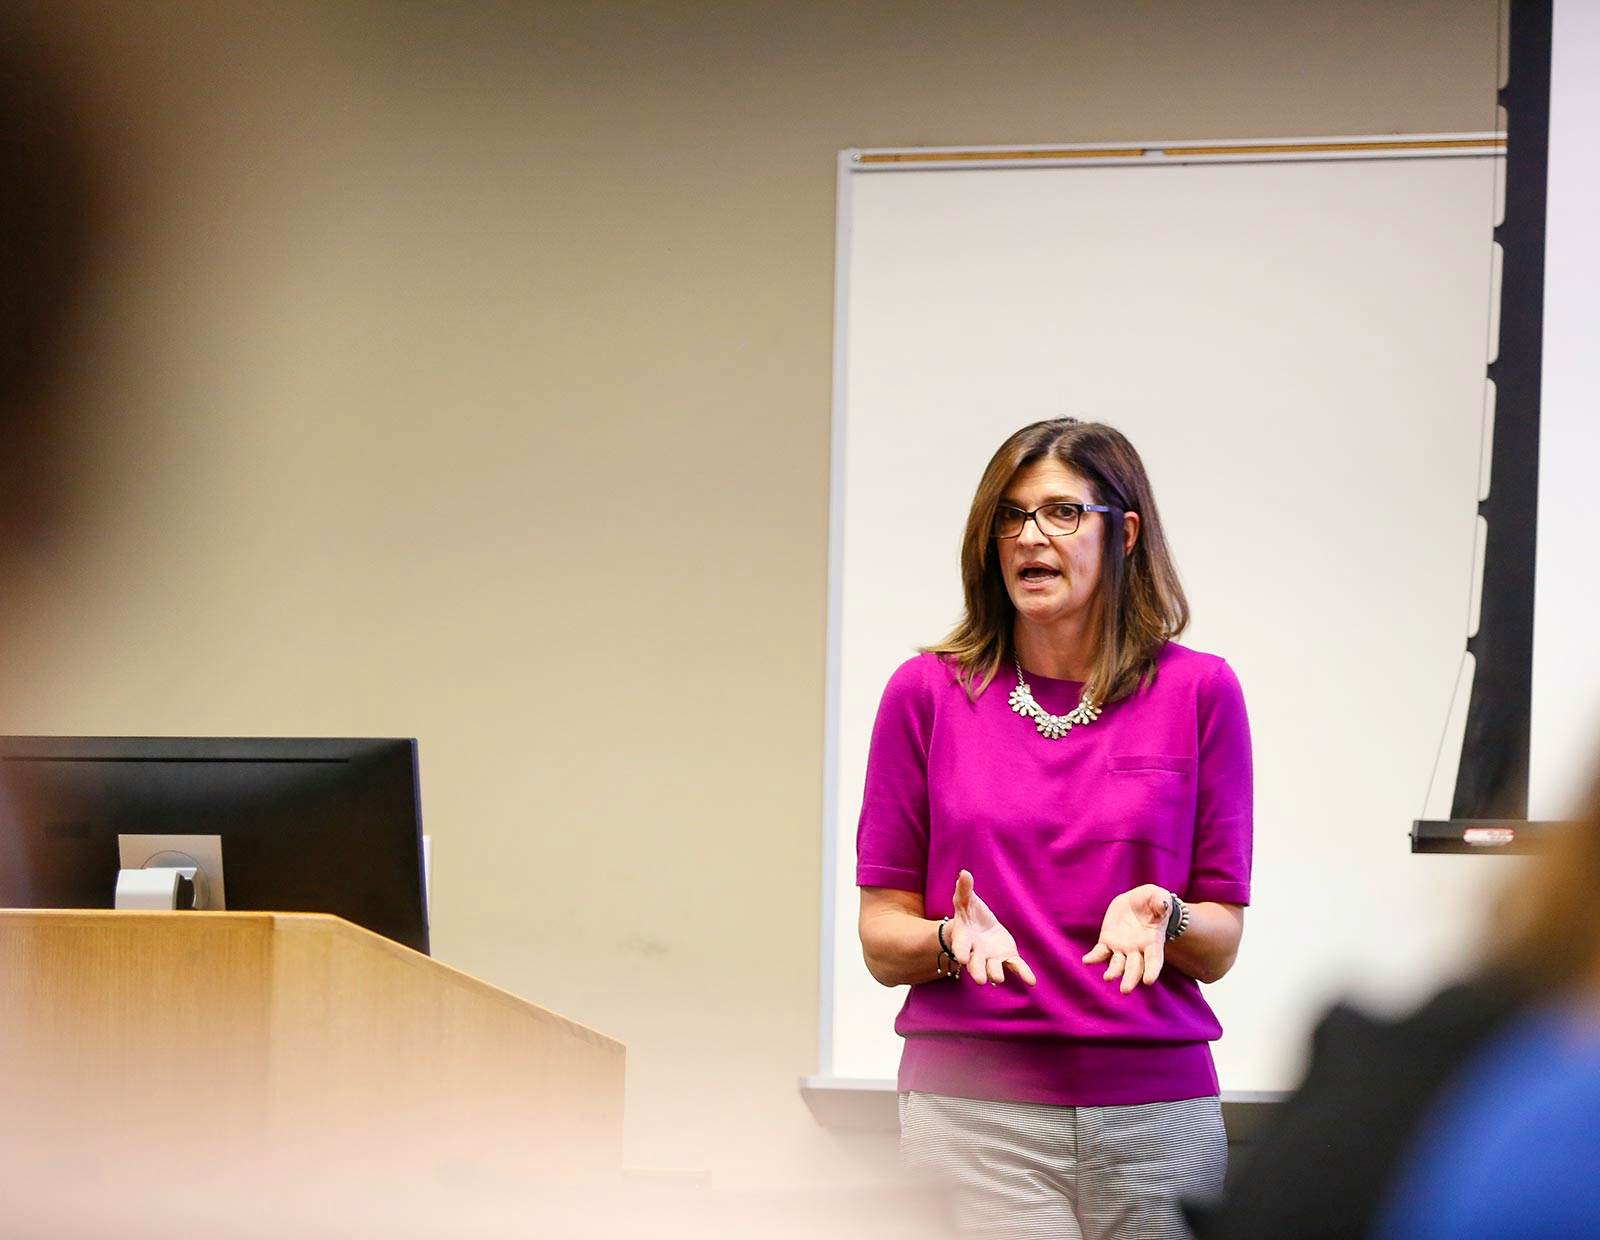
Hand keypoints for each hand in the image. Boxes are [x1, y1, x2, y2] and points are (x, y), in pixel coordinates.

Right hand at [949, 869, 1036, 986]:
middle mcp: (976, 952)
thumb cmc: (969, 914)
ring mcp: (992, 958)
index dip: (961, 951)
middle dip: (977, 970)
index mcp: (964, 939)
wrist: (979, 929)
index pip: (961, 946)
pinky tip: (1031, 981)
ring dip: (995, 973)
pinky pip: (1016, 967)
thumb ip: (964, 889)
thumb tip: (964, 872)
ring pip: (993, 968)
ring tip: (997, 978)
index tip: (961, 958)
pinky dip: (1023, 973)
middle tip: (980, 979)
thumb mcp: (965, 901)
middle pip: (975, 963)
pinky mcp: (1007, 958)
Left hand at [1082, 884, 1169, 993]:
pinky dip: (1093, 957)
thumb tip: (1163, 906)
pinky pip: (1100, 952)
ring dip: (1113, 972)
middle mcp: (1138, 949)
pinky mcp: (1107, 941)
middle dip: (1130, 979)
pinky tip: (1086, 960)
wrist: (1137, 901)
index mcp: (1153, 941)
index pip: (1155, 960)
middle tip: (1125, 990)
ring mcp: (1122, 947)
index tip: (1149, 981)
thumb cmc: (1153, 901)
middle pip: (1135, 968)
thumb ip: (1161, 901)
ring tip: (1108, 978)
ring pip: (1117, 964)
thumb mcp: (1158, 896)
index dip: (1152, 970)